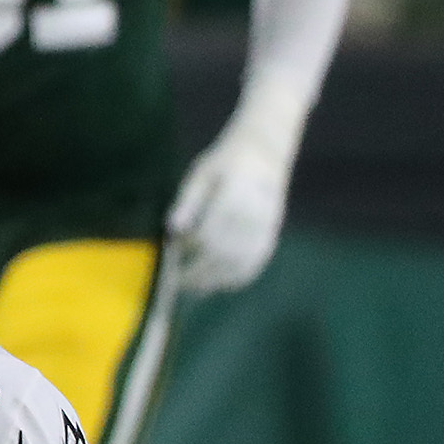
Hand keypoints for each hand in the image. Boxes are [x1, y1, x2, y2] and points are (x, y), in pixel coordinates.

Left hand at [168, 122, 293, 294]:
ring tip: (195, 288)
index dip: (189, 247)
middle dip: (200, 270)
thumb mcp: (200, 174)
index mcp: (234, 195)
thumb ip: (187, 201)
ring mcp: (266, 225)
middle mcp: (253, 213)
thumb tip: (173, 229)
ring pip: (241, 261)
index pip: (209, 231)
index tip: (171, 252)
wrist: (263, 154)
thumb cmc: (223, 164)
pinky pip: (256, 262)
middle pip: (224, 251)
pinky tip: (220, 285)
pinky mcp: (271, 233)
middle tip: (177, 282)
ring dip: (217, 279)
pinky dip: (238, 277)